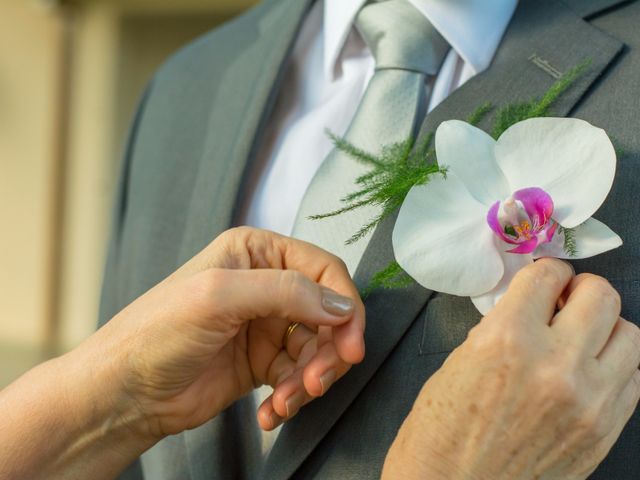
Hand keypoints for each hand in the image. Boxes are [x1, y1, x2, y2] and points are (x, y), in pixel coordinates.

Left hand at [76, 227, 364, 437]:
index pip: (323, 270)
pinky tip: (271, 412)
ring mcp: (264, 325)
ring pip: (316, 349)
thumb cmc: (156, 333)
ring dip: (309, 379)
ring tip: (286, 401)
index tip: (351, 344)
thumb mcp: (219, 297)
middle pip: (326, 314)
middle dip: (328, 351)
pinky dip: (292, 397)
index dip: (345, 306)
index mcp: (256, 252)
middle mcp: (265, 285)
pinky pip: (297, 377)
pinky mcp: (261, 362)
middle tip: (316, 381)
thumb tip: (341, 305)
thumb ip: (285, 292)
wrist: (125, 394)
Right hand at [383, 258, 639, 478]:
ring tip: (580, 336)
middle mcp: (554, 366)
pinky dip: (616, 363)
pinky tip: (589, 368)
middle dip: (579, 289)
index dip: (545, 271)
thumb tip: (530, 309)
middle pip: (599, 295)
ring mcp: (588, 401)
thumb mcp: (457, 364)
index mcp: (506, 341)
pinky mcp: (604, 431)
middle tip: (563, 299)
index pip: (547, 277)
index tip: (544, 278)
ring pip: (629, 333)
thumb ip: (500, 329)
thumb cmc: (438, 435)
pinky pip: (634, 377)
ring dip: (604, 326)